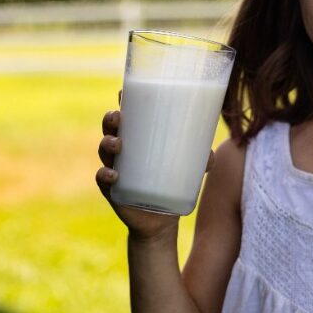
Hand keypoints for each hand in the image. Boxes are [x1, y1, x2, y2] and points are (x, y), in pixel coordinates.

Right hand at [96, 97, 213, 239]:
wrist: (161, 221)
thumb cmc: (173, 185)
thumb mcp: (188, 170)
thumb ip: (200, 160)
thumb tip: (210, 155)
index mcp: (139, 140)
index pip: (128, 116)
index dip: (122, 102)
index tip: (123, 92)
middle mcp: (123, 151)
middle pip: (110, 128)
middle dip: (110, 119)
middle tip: (119, 117)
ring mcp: (115, 168)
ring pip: (103, 150)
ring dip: (107, 143)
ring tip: (118, 144)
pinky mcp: (112, 190)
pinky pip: (102, 179)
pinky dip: (105, 175)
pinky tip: (113, 174)